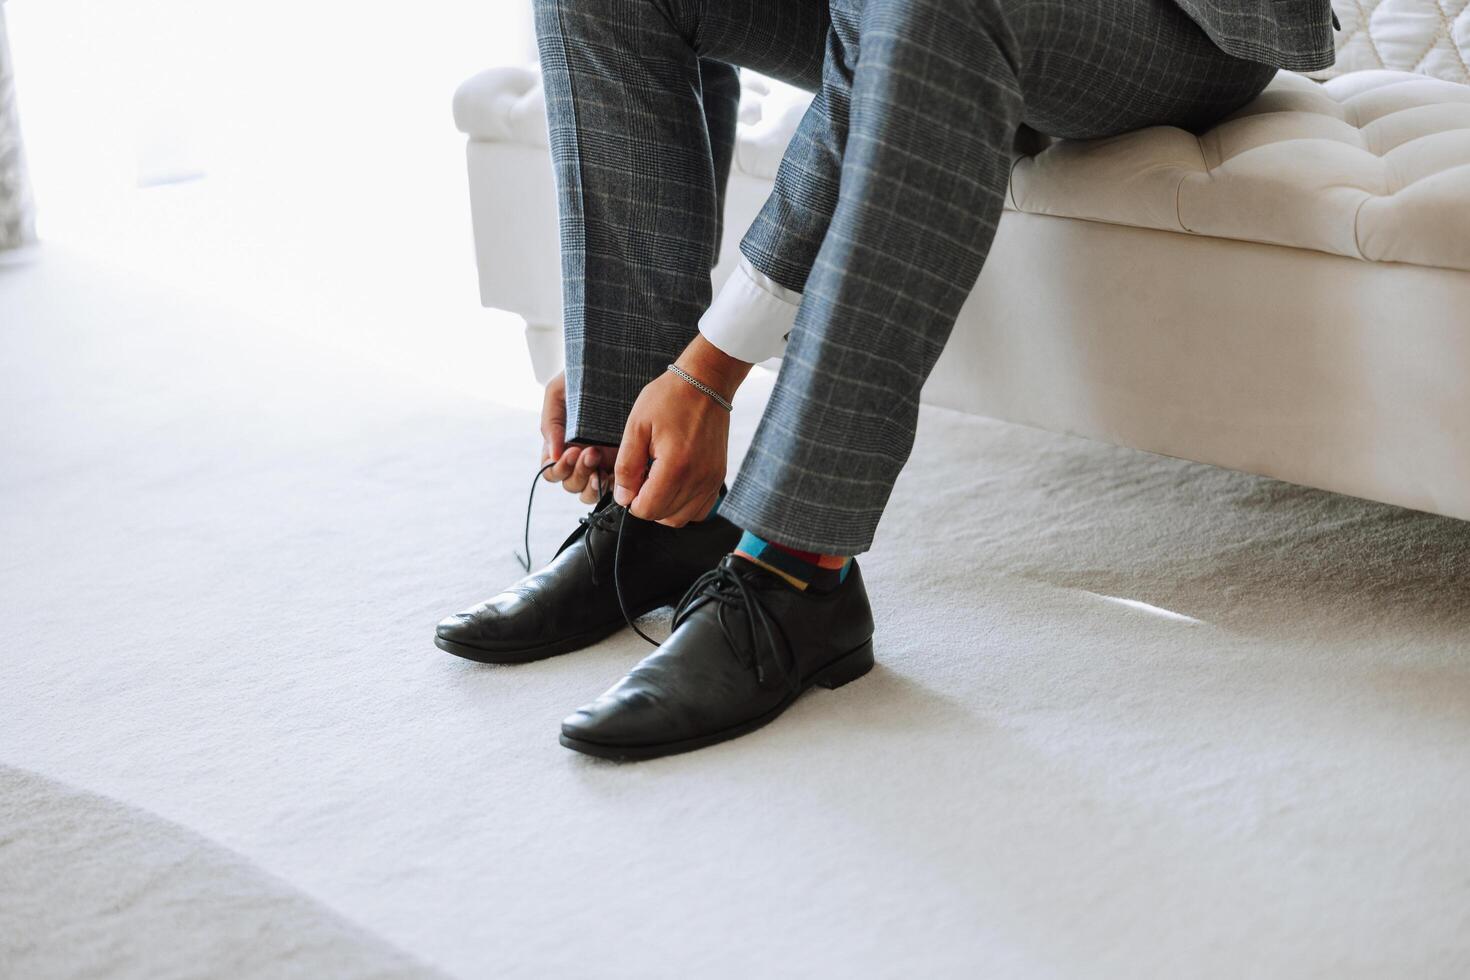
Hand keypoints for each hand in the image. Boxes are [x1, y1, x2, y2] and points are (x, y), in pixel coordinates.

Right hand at [539, 371, 614, 504]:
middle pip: (569, 484)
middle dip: (578, 472)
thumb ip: (550, 422)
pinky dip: (611, 486)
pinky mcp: (621, 463)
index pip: (551, 472)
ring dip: (592, 481)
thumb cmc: (583, 377)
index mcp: (560, 444)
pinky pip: (612, 488)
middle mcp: (578, 457)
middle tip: (591, 452)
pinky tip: (616, 472)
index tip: (572, 451)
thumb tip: (553, 455)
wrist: (617, 363)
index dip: (559, 468)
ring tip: (601, 458)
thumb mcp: (558, 392)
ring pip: (588, 491)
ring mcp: (600, 462)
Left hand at [614, 336, 752, 526]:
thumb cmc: (670, 398)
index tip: (630, 482)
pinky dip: (684, 506)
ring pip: (682, 518)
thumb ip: (627, 466)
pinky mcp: (719, 477)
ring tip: (658, 480)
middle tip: (642, 477)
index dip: (631, 501)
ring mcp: (712, 480)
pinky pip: (700, 510)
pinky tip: (674, 485)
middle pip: (664, 516)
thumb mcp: (636, 426)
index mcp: (675, 466)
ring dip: (665, 507)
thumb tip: (623, 496)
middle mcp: (698, 478)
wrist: (705, 383)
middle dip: (647, 503)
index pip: (647, 509)